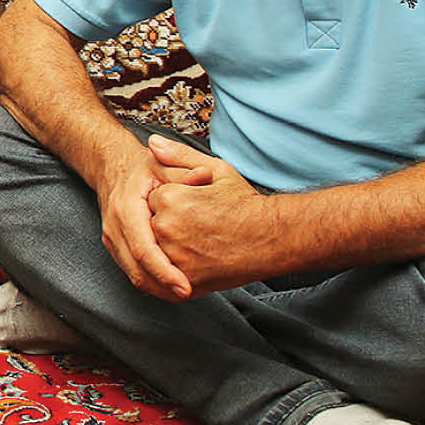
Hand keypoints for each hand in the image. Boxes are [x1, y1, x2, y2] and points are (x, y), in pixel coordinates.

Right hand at [94, 143, 192, 300]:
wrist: (114, 168)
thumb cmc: (144, 168)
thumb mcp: (165, 163)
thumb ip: (185, 170)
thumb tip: (204, 176)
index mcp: (127, 208)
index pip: (144, 249)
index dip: (165, 272)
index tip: (187, 287)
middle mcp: (114, 227)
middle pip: (137, 270)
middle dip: (164, 287)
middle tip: (193, 294)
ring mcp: (112, 239)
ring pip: (134, 275)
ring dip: (159, 288)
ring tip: (188, 293)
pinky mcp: (116, 246)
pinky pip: (133, 271)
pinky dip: (153, 282)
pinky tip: (174, 285)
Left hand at [144, 135, 276, 295]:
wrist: (273, 238)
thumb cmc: (247, 204)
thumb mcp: (217, 170)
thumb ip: (180, 155)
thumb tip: (153, 143)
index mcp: (170, 199)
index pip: (154, 201)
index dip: (174, 203)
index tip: (194, 207)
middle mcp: (167, 228)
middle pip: (151, 226)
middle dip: (168, 225)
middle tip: (199, 226)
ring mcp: (175, 257)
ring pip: (157, 251)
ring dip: (169, 248)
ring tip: (200, 242)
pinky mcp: (184, 280)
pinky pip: (165, 277)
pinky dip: (172, 272)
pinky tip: (195, 260)